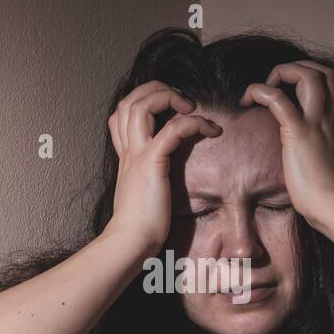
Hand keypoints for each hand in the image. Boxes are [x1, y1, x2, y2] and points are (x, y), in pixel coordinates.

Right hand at [104, 81, 222, 254]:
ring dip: (169, 96)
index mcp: (125, 156)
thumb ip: (150, 179)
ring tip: (191, 107)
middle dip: (156, 90)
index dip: (144, 101)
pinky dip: (194, 122)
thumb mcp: (143, 194)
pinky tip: (211, 130)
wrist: (129, 243)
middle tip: (182, 101)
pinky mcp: (151, 163)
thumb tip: (164, 181)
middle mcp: (128, 150)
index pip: (122, 114)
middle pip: (129, 100)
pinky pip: (173, 129)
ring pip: (142, 104)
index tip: (171, 111)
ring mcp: (137, 155)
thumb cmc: (140, 227)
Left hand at [239, 60, 333, 226]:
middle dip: (300, 67)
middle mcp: (327, 119)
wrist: (332, 207)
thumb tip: (321, 163)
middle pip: (325, 72)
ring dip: (283, 71)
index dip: (315, 80)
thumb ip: (325, 157)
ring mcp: (315, 124)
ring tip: (263, 88)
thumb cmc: (329, 196)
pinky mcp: (298, 133)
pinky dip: (260, 90)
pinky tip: (248, 99)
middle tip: (277, 84)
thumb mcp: (330, 168)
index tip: (293, 93)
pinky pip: (278, 100)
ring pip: (309, 76)